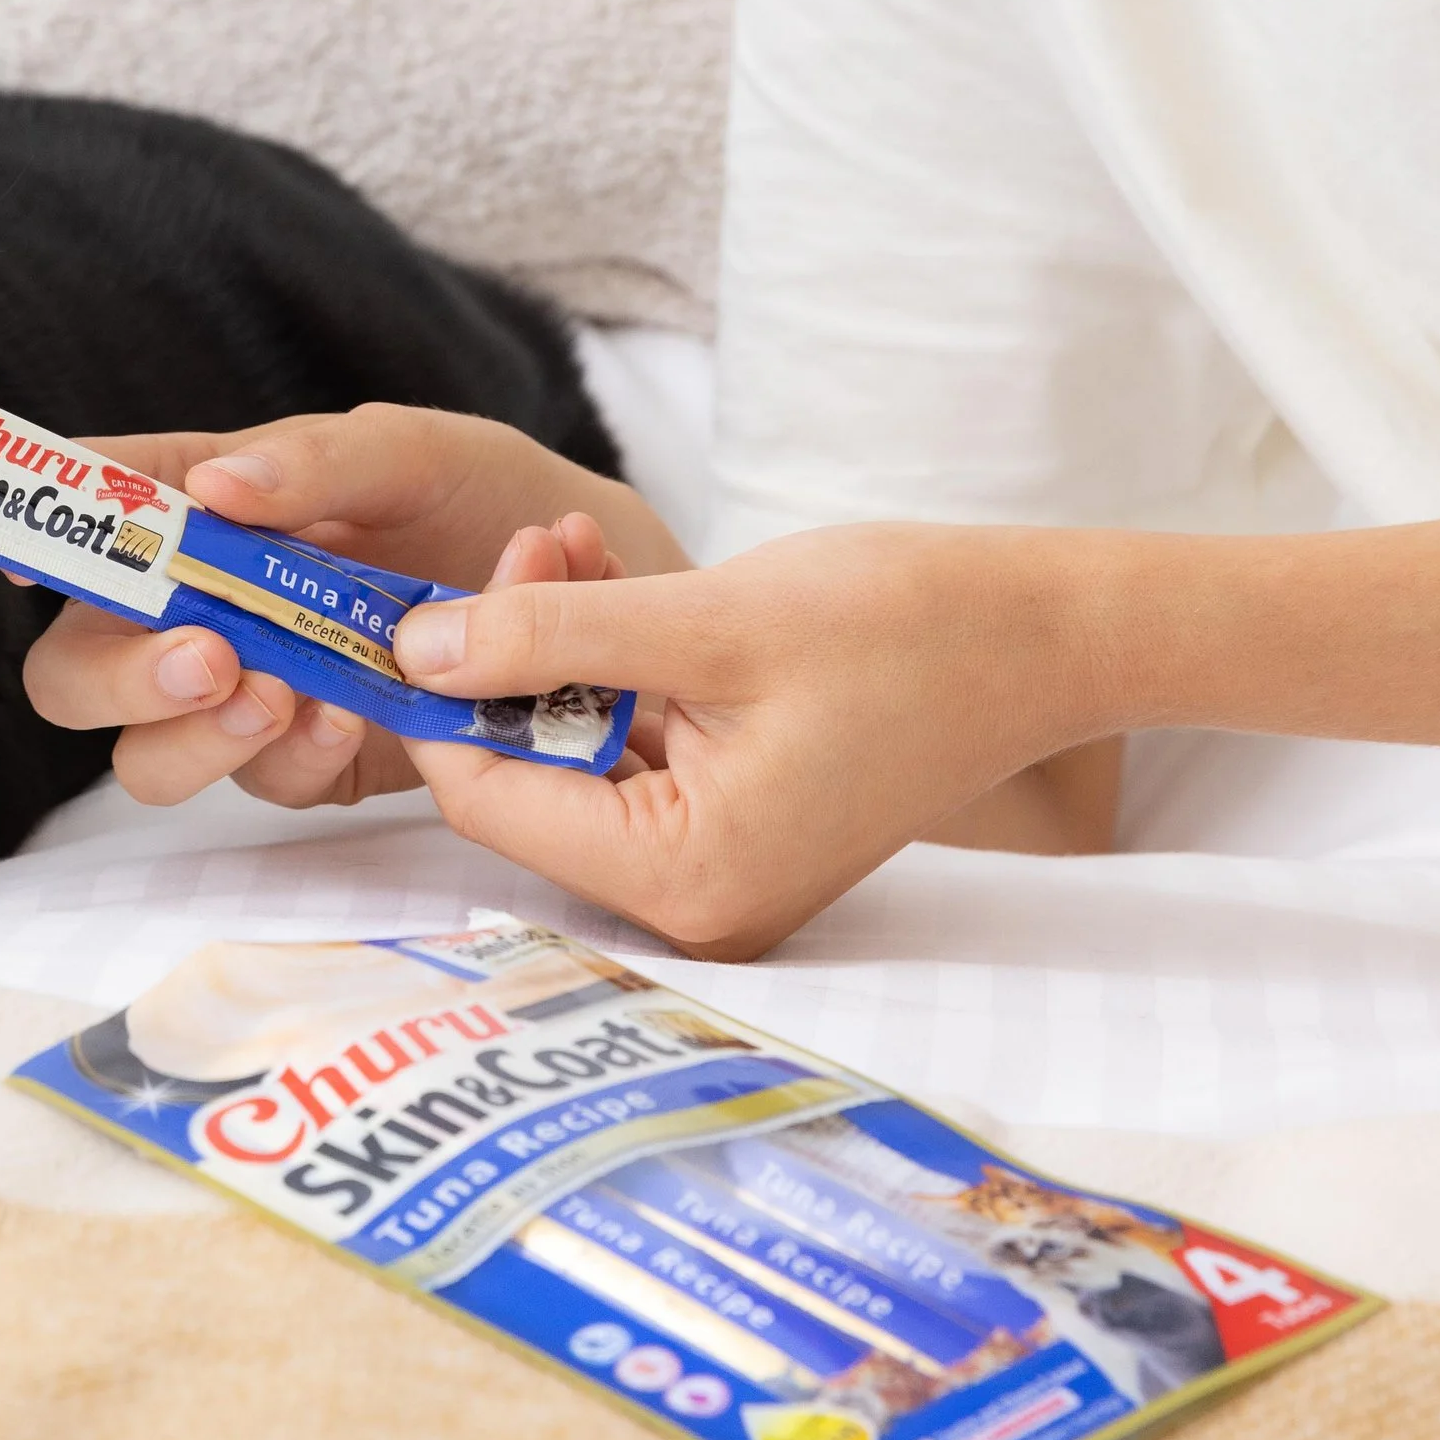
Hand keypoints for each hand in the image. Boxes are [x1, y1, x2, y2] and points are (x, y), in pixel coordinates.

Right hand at [20, 403, 680, 812]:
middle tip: (200, 652)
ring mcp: (255, 692)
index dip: (49, 530)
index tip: (28, 556)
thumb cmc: (497, 500)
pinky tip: (338, 717)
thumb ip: (318, 461)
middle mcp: (211, 605)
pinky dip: (285, 754)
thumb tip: (213, 491)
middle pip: (82, 663)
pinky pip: (259, 781)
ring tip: (273, 692)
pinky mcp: (315, 758)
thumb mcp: (421, 451)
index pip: (105, 511)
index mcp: (217, 504)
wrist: (610, 601)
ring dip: (190, 732)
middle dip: (113, 670)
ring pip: (146, 750)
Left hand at [392, 517, 1110, 956]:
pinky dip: (607, 662)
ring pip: (572, 747)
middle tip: (523, 540)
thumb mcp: (707, 618)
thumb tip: (414, 650)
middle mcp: (694, 900)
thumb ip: (550, 635)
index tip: (397, 600)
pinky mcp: (737, 815)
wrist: (1042, 634)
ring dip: (552, 644)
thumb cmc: (903, 628)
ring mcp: (717, 863)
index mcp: (686, 878)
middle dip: (502, 656)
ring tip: (567, 540)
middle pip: (527, 777)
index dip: (435, 698)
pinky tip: (603, 574)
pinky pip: (630, 740)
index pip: (492, 800)